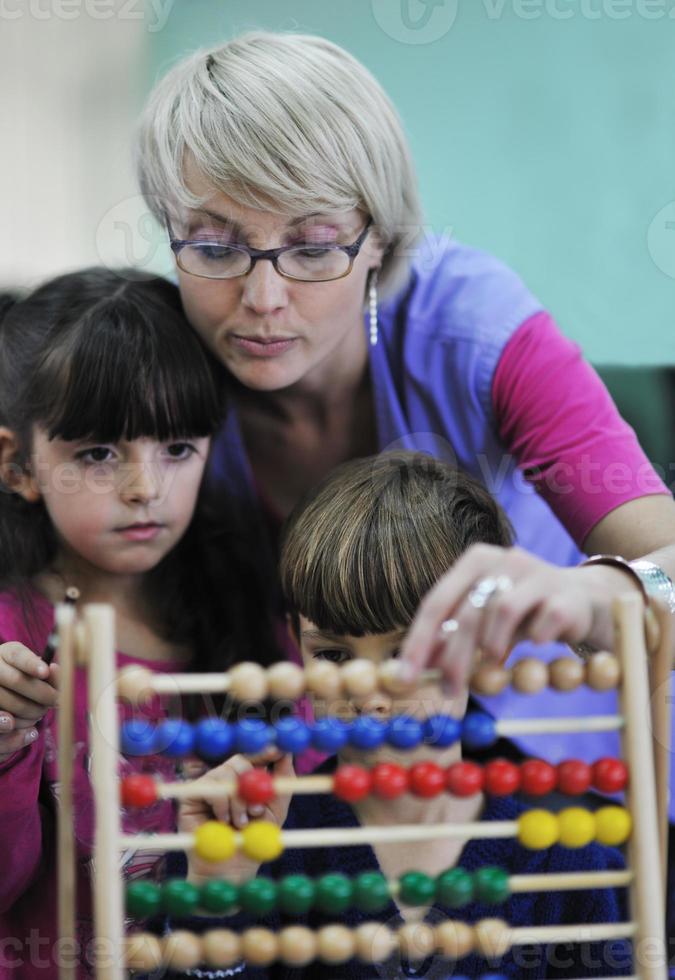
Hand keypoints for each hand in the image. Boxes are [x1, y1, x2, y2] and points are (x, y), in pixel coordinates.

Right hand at [0, 643, 58, 760]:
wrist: (5, 703)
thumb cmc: (26, 686)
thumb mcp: (36, 674)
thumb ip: (49, 673)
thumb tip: (53, 670)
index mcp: (6, 654)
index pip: (17, 655)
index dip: (31, 663)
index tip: (46, 671)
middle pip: (18, 680)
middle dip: (43, 694)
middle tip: (57, 701)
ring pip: (10, 705)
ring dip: (32, 714)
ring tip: (39, 714)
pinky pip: (3, 729)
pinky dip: (19, 735)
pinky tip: (30, 731)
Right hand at [179, 749, 293, 885]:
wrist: (232, 869)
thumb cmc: (253, 841)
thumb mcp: (275, 810)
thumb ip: (283, 781)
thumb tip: (287, 751)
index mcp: (244, 779)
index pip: (253, 756)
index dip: (264, 751)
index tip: (277, 751)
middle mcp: (225, 779)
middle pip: (239, 760)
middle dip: (252, 784)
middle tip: (256, 811)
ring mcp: (207, 786)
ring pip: (225, 773)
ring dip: (238, 801)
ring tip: (240, 823)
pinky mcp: (191, 796)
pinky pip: (210, 786)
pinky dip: (222, 804)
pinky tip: (223, 822)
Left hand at [400, 544, 631, 693]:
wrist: (583, 600)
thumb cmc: (523, 613)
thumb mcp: (484, 622)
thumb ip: (451, 638)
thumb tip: (409, 671)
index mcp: (476, 561)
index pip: (437, 601)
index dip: (418, 640)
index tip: (403, 676)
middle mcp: (505, 559)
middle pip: (468, 610)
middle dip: (454, 656)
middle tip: (448, 689)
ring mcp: (538, 573)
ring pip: (503, 610)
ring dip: (492, 645)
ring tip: (493, 663)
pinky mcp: (566, 595)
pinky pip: (543, 622)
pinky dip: (534, 638)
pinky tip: (536, 644)